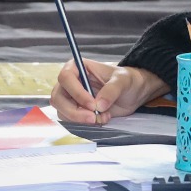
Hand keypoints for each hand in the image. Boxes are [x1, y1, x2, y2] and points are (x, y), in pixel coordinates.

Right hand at [50, 59, 167, 124]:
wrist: (131, 94)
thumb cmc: (126, 80)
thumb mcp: (123, 80)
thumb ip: (112, 90)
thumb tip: (99, 105)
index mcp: (77, 67)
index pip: (66, 78)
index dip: (76, 92)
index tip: (92, 104)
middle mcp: (70, 82)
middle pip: (58, 98)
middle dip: (74, 111)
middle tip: (93, 118)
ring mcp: (71, 98)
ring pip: (62, 111)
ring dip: (81, 119)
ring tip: (103, 117)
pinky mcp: (75, 111)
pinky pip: (70, 120)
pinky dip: (84, 124)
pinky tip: (100, 119)